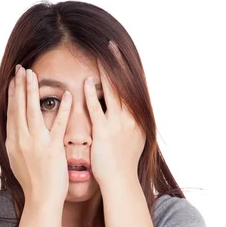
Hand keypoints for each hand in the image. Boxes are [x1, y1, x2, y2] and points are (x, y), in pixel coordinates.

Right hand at [5, 65, 72, 206]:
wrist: (41, 200)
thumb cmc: (33, 183)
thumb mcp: (18, 161)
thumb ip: (18, 144)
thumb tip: (17, 132)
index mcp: (13, 142)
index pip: (11, 113)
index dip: (12, 94)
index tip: (13, 79)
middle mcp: (21, 140)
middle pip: (19, 107)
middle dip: (19, 86)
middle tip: (20, 68)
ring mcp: (36, 144)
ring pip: (32, 112)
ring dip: (32, 91)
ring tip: (33, 74)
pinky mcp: (52, 149)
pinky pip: (58, 125)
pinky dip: (62, 109)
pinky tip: (66, 95)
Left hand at [85, 41, 145, 187]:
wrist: (120, 182)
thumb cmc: (122, 163)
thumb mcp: (132, 139)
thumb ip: (128, 122)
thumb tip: (126, 110)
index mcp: (138, 118)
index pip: (133, 86)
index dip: (127, 68)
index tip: (120, 52)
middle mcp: (131, 119)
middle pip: (125, 84)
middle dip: (118, 63)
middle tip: (111, 44)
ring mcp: (119, 126)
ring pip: (113, 92)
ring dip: (105, 73)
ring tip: (98, 55)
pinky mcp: (105, 134)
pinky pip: (98, 110)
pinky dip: (93, 95)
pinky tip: (87, 82)